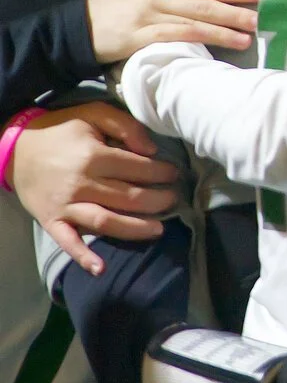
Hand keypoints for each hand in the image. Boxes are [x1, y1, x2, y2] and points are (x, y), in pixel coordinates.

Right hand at [7, 101, 178, 274]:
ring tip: (159, 230)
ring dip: (136, 228)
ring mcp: (65, 205)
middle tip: (174, 199)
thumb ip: (126, 125)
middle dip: (158, 201)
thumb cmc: (60, 129)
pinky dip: (83, 256)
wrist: (14, 148)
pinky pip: (68, 242)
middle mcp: (81, 183)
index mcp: (94, 156)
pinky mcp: (51, 221)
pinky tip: (100, 268)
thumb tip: (152, 149)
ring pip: (107, 222)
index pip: (139, 169)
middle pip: (129, 198)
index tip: (174, 174)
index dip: (162, 172)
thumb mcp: (93, 113)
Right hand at [85, 0, 258, 61]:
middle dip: (237, 9)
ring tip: (249, 35)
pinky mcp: (139, 37)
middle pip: (206, 3)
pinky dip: (196, 40)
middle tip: (263, 15)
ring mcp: (151, 17)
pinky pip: (173, 37)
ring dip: (224, 29)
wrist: (75, 21)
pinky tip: (214, 47)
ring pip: (195, 21)